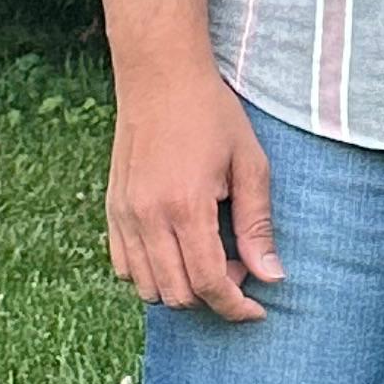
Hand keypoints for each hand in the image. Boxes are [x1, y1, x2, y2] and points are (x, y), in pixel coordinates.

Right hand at [105, 59, 283, 318]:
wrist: (160, 75)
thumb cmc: (212, 114)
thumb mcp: (249, 164)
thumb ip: (257, 224)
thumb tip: (271, 276)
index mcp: (186, 206)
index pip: (208, 283)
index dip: (235, 307)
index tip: (256, 308)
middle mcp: (148, 217)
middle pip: (177, 294)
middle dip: (212, 297)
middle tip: (236, 267)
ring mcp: (124, 214)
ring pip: (147, 287)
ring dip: (180, 288)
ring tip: (206, 256)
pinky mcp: (112, 208)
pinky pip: (124, 266)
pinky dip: (151, 273)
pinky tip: (176, 249)